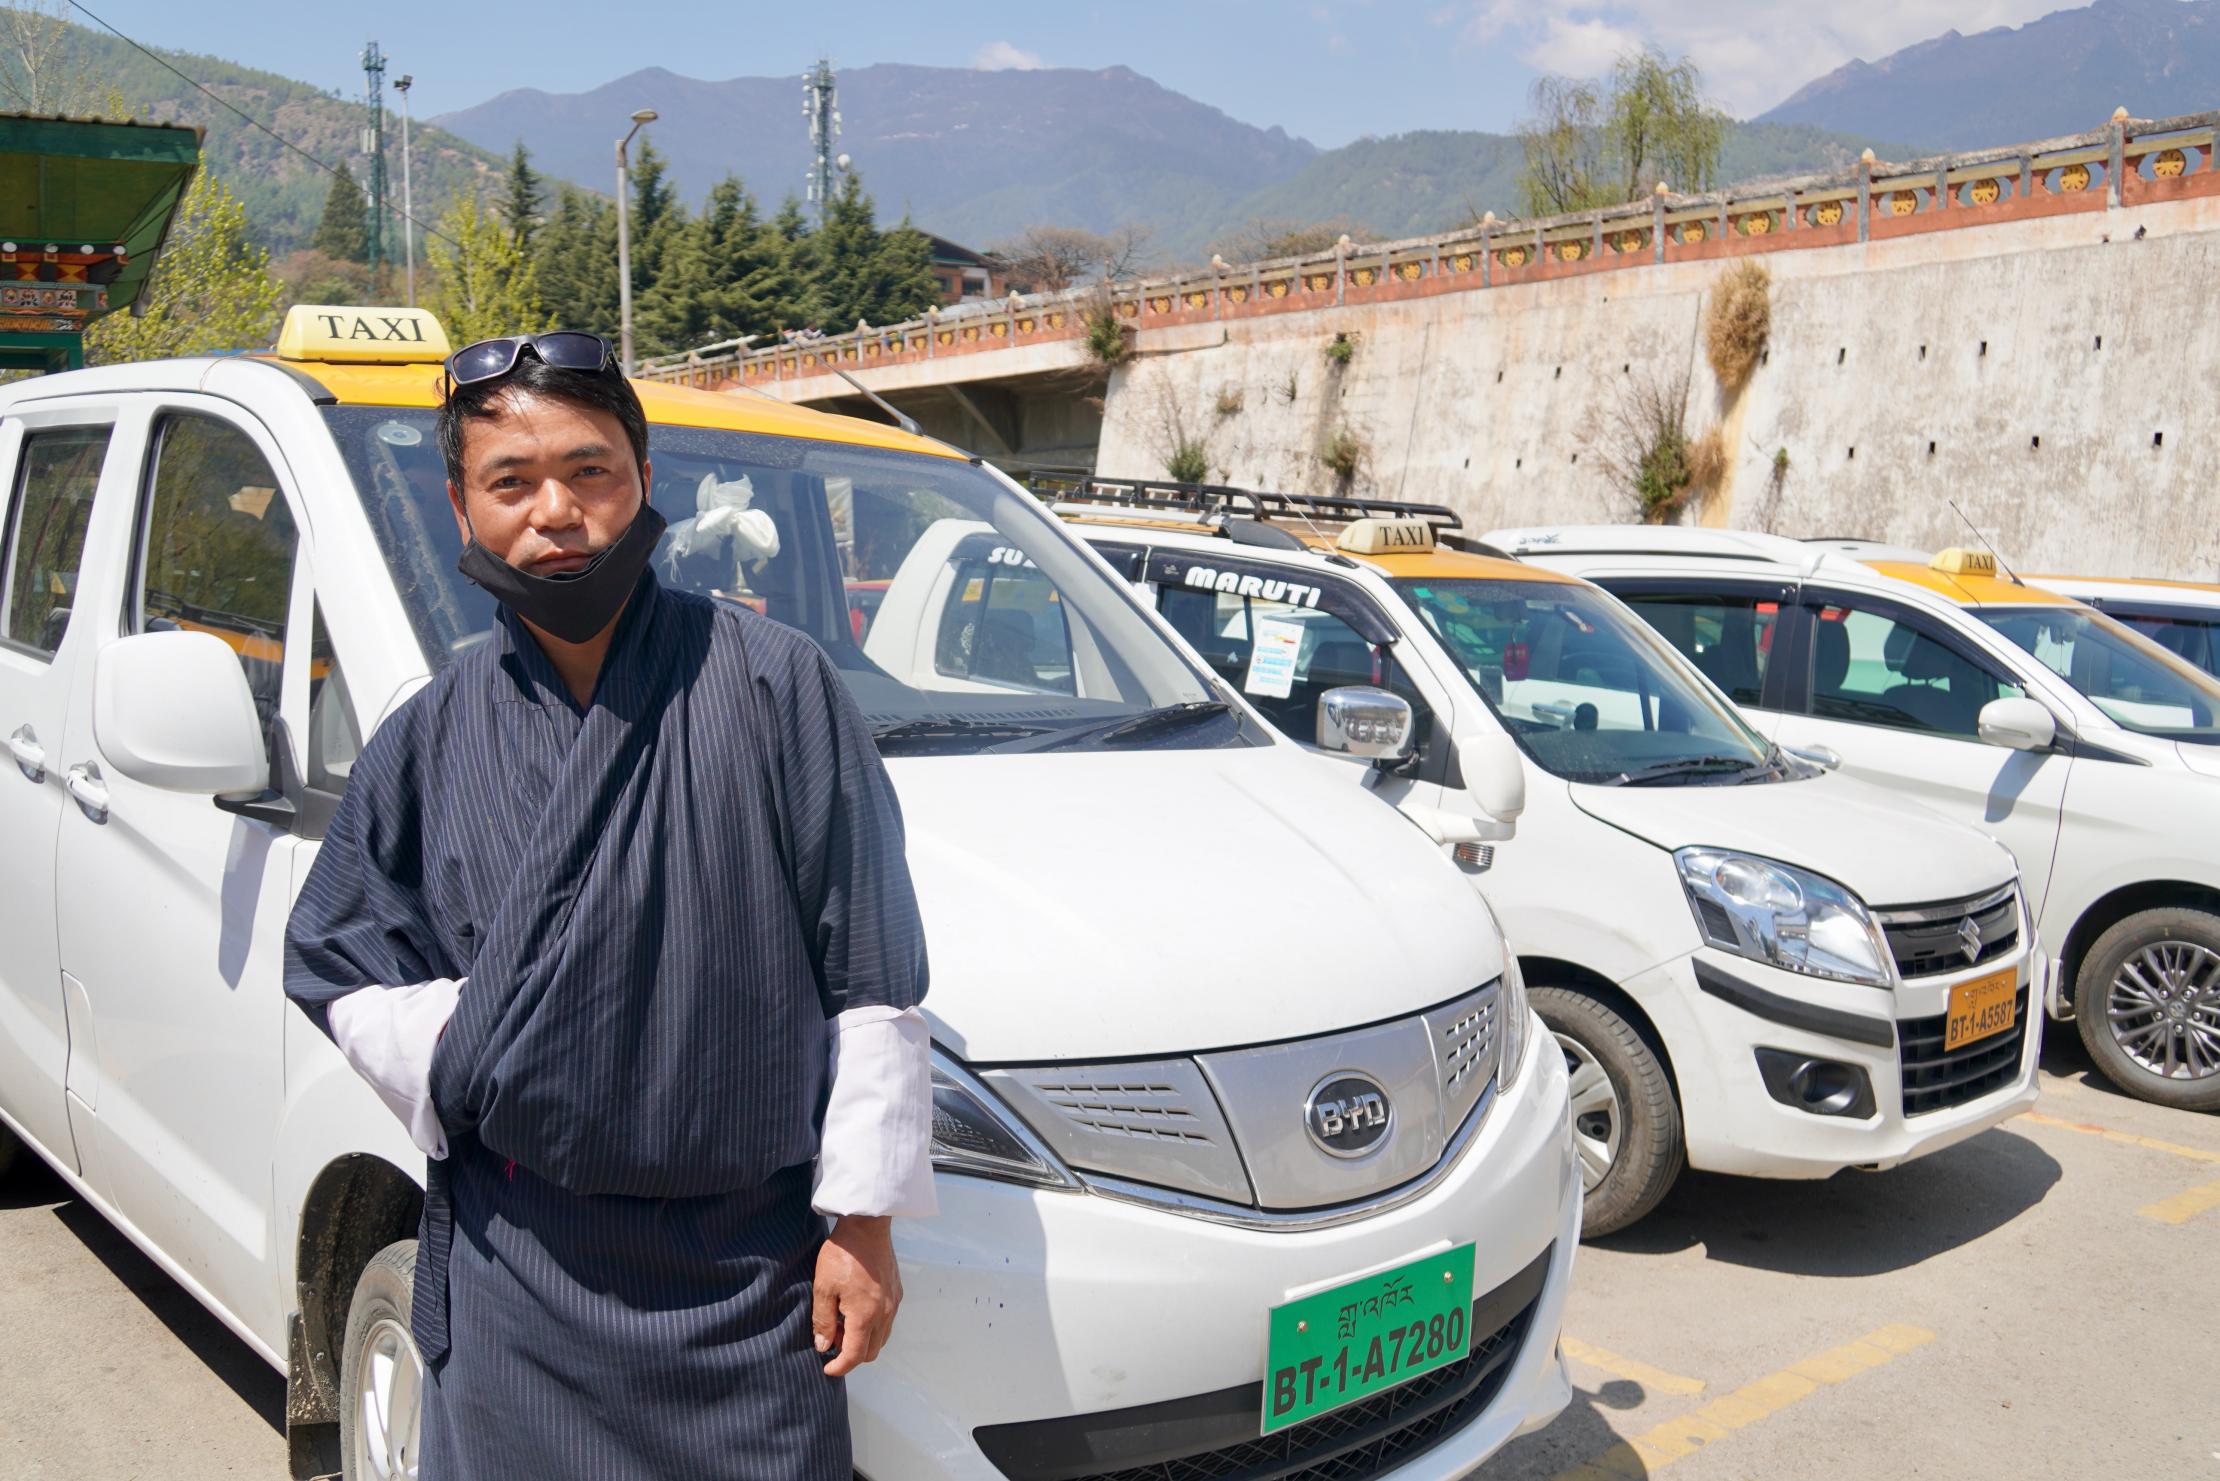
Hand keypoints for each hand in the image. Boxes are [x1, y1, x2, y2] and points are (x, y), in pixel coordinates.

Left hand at [812, 1214, 901, 1376]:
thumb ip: (822, 1321)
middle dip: (851, 1354)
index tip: (827, 1368)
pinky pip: (887, 1322)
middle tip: (831, 1337)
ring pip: (881, 1338)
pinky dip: (872, 1326)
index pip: (855, 1356)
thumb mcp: (823, 1287)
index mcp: (865, 1315)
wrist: (867, 1226)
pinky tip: (856, 1308)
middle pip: (871, 1352)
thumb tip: (823, 1346)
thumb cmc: (843, 1254)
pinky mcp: (897, 1293)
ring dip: (863, 1340)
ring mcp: (894, 1303)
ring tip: (842, 1321)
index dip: (839, 1368)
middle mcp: (885, 1314)